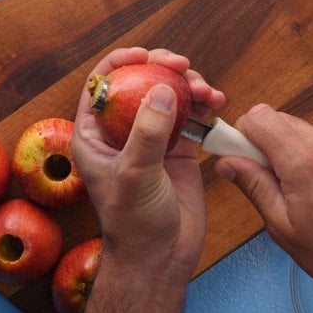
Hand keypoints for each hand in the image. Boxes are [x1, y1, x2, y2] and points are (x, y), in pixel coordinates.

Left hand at [71, 47, 224, 279]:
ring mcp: (152, 138)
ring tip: (207, 91)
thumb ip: (148, 133)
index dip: (121, 62)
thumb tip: (163, 90)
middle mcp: (122, 132)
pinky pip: (192, 115)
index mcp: (95, 135)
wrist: (161, 258)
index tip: (146, 54)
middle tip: (183, 66)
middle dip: (163, 68)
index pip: (101, 85)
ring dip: (189, 85)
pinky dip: (204, 105)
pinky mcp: (179, 149)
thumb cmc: (134, 223)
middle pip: (140, 82)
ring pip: (169, 95)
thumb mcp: (135, 175)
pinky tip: (217, 102)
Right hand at [213, 104, 312, 297]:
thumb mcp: (284, 227)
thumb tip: (227, 162)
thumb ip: (254, 186)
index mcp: (305, 161)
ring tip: (310, 195)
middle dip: (270, 146)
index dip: (244, 135)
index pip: (260, 117)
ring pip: (308, 134)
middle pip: (283, 122)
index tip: (241, 156)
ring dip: (298, 155)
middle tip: (274, 183)